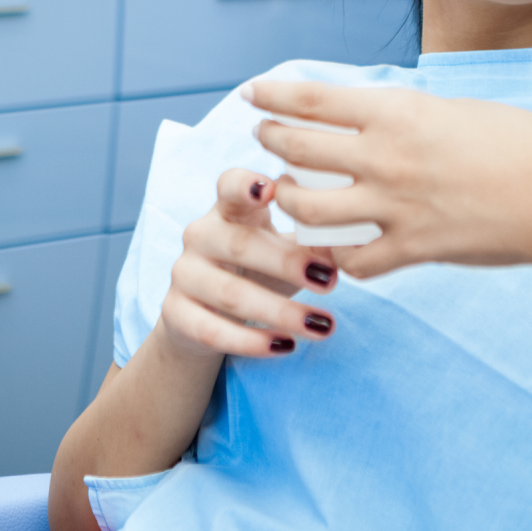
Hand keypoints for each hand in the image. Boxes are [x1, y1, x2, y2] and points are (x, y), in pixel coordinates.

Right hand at [156, 168, 340, 359]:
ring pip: (230, 294)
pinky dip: (252, 342)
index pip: (229, 186)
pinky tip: (286, 346)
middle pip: (240, 245)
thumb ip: (312, 244)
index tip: (271, 187)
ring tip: (323, 325)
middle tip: (331, 281)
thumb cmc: (256, 271)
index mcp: (228, 210)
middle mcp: (200, 235)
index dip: (245, 184)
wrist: (203, 317)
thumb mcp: (282, 250)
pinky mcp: (176, 314)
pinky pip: (213, 330)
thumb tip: (355, 246)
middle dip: (287, 263)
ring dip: (281, 312)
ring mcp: (184, 275)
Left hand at [249, 80, 531, 277]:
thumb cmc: (523, 143)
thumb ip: (410, 116)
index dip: (274, 96)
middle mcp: (386, 157)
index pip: (313, 99)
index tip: (253, 95)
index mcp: (398, 113)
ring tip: (288, 194)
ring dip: (290, 200)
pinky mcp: (413, 250)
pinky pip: (352, 261)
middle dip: (271, 143)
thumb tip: (380, 117)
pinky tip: (334, 251)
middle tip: (264, 140)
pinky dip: (336, 258)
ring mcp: (395, 207)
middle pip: (297, 149)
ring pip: (308, 209)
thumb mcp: (456, 108)